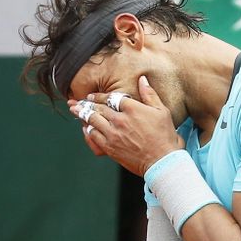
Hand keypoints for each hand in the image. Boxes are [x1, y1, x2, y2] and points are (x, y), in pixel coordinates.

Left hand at [68, 76, 182, 175]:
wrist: (162, 162)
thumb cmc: (165, 137)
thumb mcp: (162, 111)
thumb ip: (150, 94)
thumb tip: (142, 79)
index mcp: (132, 108)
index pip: (110, 98)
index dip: (99, 96)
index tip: (92, 95)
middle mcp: (120, 119)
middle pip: (98, 108)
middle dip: (86, 103)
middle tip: (77, 101)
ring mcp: (113, 134)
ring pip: (93, 120)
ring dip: (82, 114)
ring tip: (75, 110)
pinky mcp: (110, 148)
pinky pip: (93, 136)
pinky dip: (87, 130)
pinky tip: (85, 127)